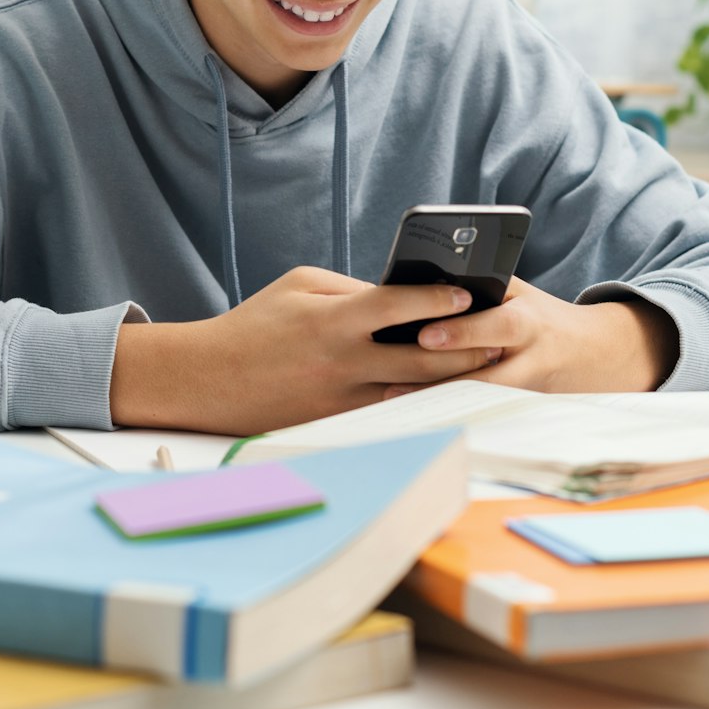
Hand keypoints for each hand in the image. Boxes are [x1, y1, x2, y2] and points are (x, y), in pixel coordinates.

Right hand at [110, 266, 503, 434]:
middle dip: (465, 350)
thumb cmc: (255, 323)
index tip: (470, 294)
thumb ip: (352, 288)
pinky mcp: (337, 423)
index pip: (397, 305)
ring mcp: (342, 399)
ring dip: (450, 382)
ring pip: (412, 393)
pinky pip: (388, 411)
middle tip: (500, 339)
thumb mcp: (299, 285)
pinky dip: (417, 402)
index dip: (438, 298)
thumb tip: (399, 294)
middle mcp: (343, 363)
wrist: (208, 379)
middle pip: (421, 360)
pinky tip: (444, 394)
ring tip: (485, 368)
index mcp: (333, 320)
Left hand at [386, 277, 678, 396]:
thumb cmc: (539, 314)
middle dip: (441, 380)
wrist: (596, 354)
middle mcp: (528, 358)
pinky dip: (447, 412)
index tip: (424, 334)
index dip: (462, 332)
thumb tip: (420, 282)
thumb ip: (481, 289)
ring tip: (393, 403)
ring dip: (436, 404)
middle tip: (394, 385)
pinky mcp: (518, 409)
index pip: (496, 325)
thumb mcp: (517, 293)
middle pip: (486, 375)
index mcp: (528, 320)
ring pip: (477, 401)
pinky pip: (478, 411)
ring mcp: (525, 389)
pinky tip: (412, 416)